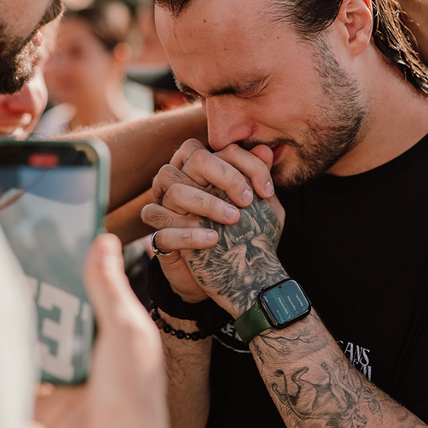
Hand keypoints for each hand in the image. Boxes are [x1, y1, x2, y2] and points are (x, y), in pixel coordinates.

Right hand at [35, 233, 175, 427]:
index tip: (59, 244)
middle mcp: (97, 347)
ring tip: (17, 294)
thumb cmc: (132, 390)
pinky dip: (21, 356)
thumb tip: (103, 241)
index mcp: (120, 328)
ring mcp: (73, 372)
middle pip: (67, 312)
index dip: (81, 269)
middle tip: (29, 265)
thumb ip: (109, 286)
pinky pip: (30, 370)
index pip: (98, 290)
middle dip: (50, 294)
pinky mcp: (50, 396)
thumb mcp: (125, 327)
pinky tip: (12, 334)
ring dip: (33, 323)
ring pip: (45, 338)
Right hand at [141, 140, 285, 312]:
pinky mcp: (160, 239)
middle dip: (224, 175)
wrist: (232, 279)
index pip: (220, 148)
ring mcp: (168, 210)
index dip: (247, 163)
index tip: (266, 190)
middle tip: (246, 201)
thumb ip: (260, 179)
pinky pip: (163, 228)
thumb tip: (266, 149)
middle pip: (193, 157)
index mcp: (206, 172)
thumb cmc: (245, 236)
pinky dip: (189, 233)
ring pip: (174, 190)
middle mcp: (184, 183)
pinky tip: (213, 240)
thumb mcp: (261, 208)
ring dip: (207, 203)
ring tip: (233, 220)